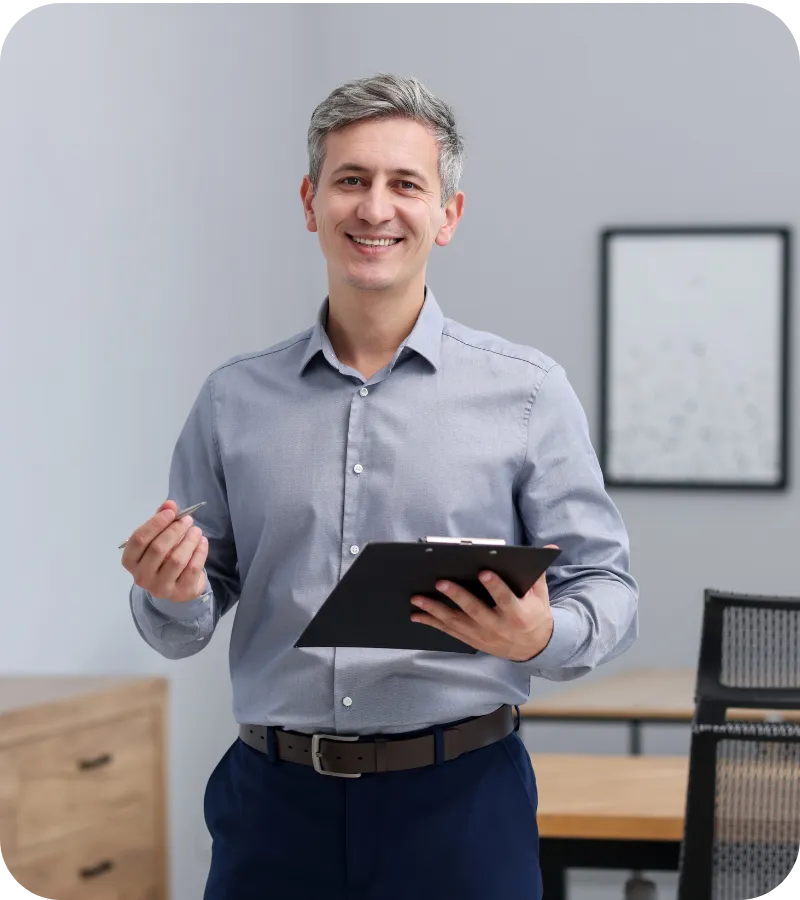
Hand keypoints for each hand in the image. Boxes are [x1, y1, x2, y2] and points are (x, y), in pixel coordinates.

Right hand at [121, 500, 208, 602]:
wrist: (176, 586)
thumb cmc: (163, 557)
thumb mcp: (158, 538)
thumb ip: (161, 519)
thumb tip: (170, 504)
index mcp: (131, 561)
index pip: (139, 540)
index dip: (155, 523)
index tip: (171, 512)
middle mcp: (141, 576)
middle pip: (158, 548)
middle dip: (175, 530)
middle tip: (188, 520)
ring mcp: (160, 587)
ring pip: (176, 559)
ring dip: (189, 540)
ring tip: (197, 531)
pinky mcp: (180, 592)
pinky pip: (192, 569)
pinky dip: (200, 552)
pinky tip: (202, 542)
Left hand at [409, 545, 558, 660]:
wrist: (534, 648)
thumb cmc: (535, 614)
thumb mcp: (540, 595)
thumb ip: (538, 572)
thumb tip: (548, 547)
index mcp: (518, 613)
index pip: (505, 598)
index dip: (495, 586)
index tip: (483, 571)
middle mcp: (499, 626)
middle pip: (475, 610)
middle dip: (457, 596)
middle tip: (440, 581)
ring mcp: (483, 636)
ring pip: (456, 622)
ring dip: (435, 610)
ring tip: (417, 597)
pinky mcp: (472, 641)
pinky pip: (449, 632)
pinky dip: (432, 623)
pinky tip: (417, 615)